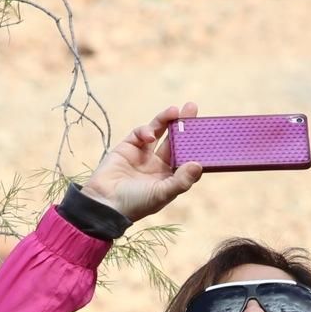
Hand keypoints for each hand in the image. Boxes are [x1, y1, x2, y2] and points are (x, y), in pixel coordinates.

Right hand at [79, 103, 203, 222]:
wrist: (104, 203)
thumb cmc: (135, 204)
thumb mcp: (162, 194)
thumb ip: (181, 180)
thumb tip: (198, 165)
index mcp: (170, 177)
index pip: (187, 157)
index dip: (195, 145)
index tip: (206, 132)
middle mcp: (158, 165)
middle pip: (176, 141)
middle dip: (184, 125)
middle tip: (192, 107)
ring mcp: (143, 154)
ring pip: (159, 132)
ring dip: (167, 120)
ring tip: (175, 110)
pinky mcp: (128, 146)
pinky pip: (140, 133)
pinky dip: (146, 131)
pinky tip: (149, 135)